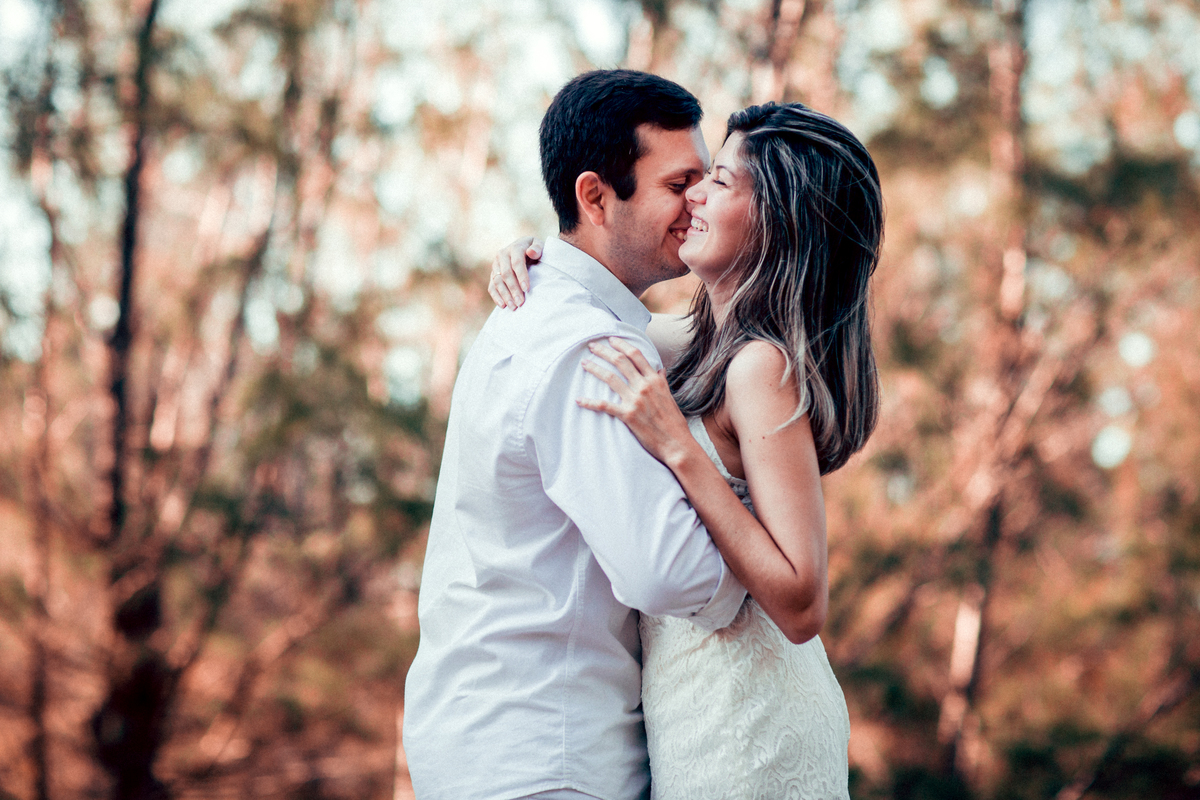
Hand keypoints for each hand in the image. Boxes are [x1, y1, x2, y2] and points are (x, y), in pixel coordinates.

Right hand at [488, 236, 541, 308]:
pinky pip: (491, 286)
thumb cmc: (535, 250)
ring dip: (505, 295)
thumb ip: (537, 248)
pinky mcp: (493, 273)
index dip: (521, 276)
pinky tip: (503, 305)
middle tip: (520, 303)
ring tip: (513, 307)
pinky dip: (496, 296)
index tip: (526, 289)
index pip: (516, 263)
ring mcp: (496, 265)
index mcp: (514, 248)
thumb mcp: (539, 246)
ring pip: (497, 281)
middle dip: (513, 289)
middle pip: (506, 274)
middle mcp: (502, 255)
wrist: (524, 248)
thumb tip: (531, 252)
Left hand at [577, 337, 694, 466]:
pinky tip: (579, 400)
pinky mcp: (628, 415)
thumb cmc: (674, 422)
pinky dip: (590, 402)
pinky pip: (605, 405)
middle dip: (604, 351)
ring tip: (584, 364)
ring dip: (595, 369)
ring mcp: (636, 400)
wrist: (676, 443)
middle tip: (592, 346)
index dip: (622, 344)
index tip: (611, 339)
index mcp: (655, 380)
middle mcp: (645, 386)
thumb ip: (661, 382)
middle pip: (620, 361)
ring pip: (610, 378)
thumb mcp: (670, 397)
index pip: (636, 355)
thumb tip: (659, 369)